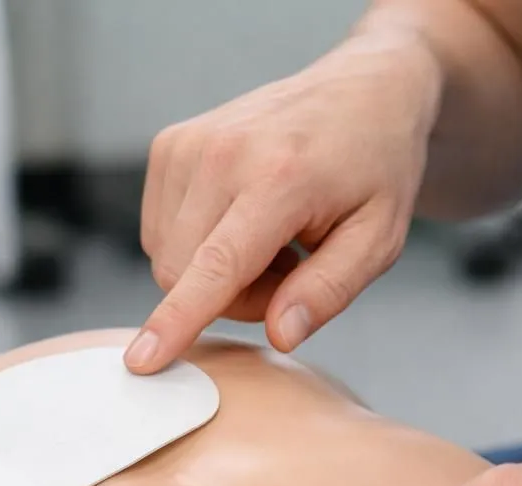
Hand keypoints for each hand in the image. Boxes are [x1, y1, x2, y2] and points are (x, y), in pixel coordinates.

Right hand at [126, 31, 442, 374]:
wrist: (361, 90)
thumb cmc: (375, 168)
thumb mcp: (379, 238)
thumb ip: (329, 291)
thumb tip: (279, 335)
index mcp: (280, 177)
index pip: (216, 264)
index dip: (178, 319)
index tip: (141, 360)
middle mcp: (222, 153)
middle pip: (182, 274)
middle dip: (230, 298)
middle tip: (289, 273)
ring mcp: (188, 144)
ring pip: (167, 258)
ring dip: (214, 272)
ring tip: (271, 241)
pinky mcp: (169, 145)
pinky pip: (159, 231)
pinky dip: (197, 244)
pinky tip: (242, 221)